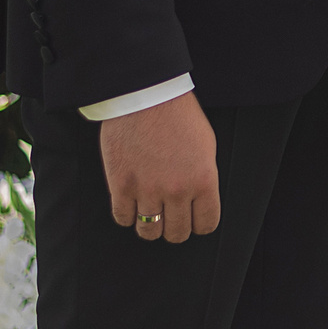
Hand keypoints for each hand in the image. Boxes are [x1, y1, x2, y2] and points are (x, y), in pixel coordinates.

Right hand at [101, 91, 219, 244]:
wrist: (147, 96)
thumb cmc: (179, 115)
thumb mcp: (206, 146)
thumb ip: (203, 178)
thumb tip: (199, 201)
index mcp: (203, 180)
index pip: (206, 224)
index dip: (200, 224)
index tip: (194, 220)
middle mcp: (177, 191)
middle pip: (177, 233)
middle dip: (176, 228)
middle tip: (171, 219)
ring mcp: (147, 190)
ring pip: (149, 232)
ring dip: (151, 227)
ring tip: (151, 214)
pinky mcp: (121, 186)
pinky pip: (123, 219)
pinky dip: (128, 216)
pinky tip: (132, 204)